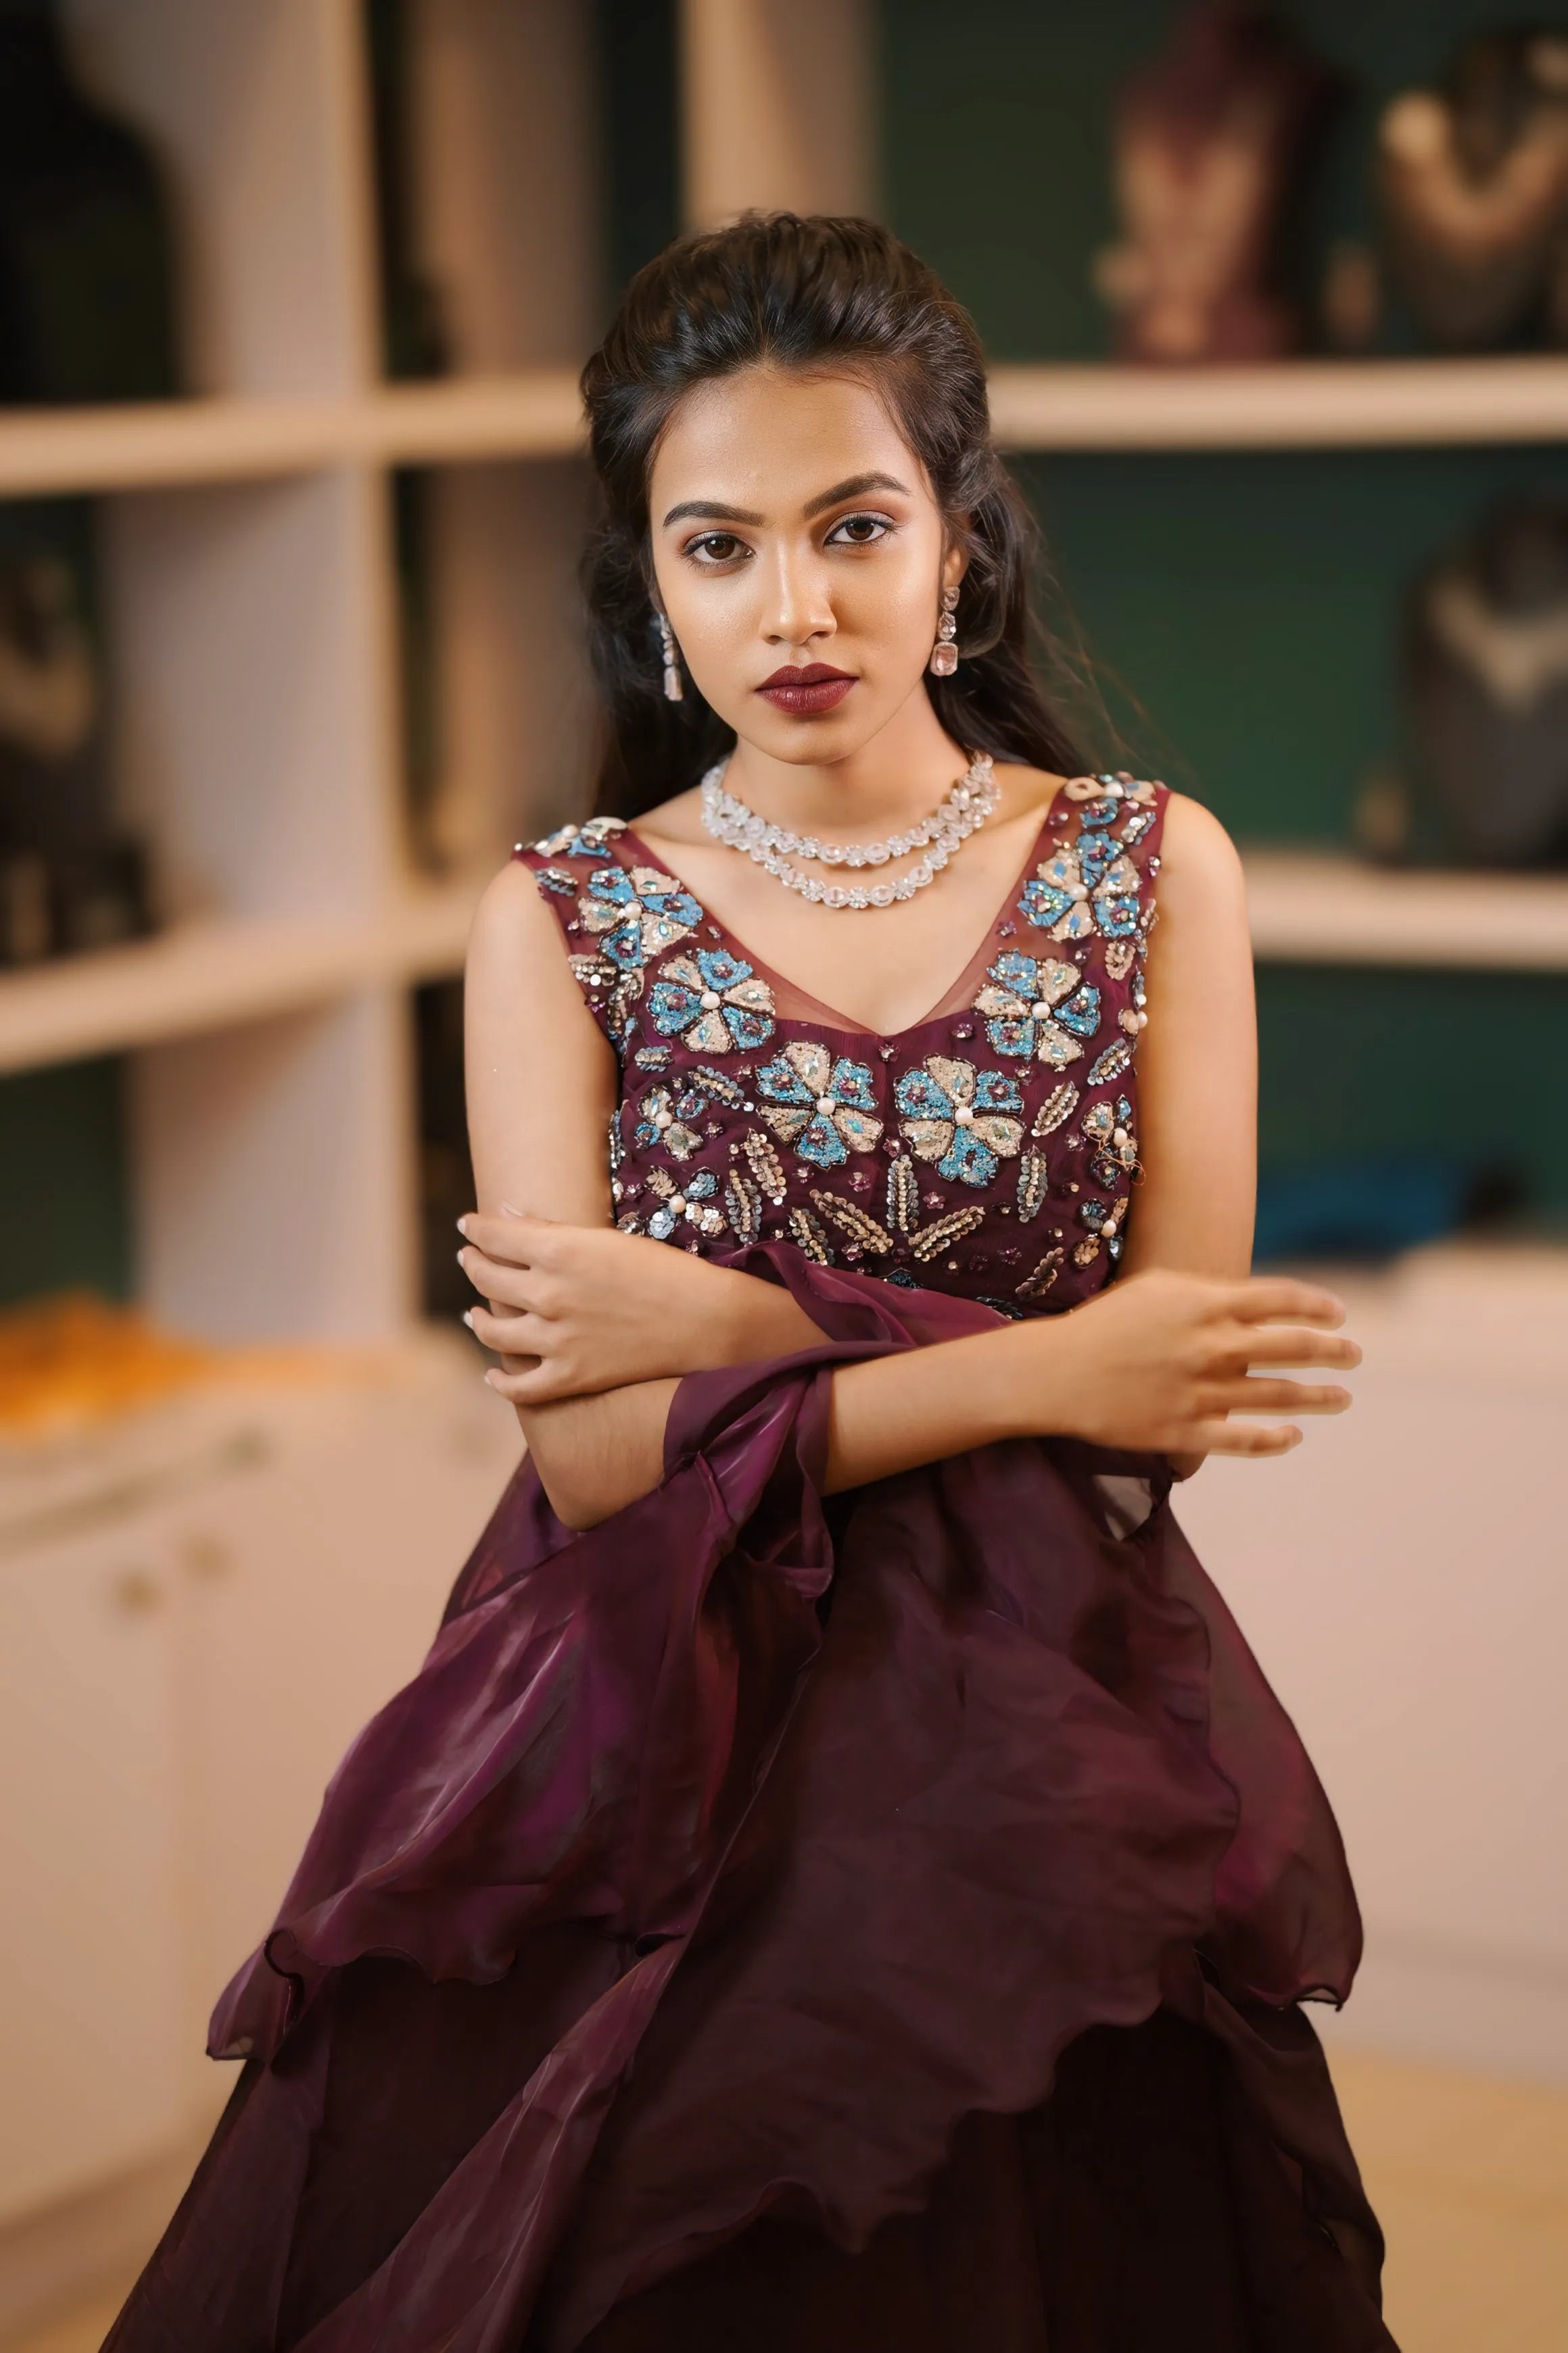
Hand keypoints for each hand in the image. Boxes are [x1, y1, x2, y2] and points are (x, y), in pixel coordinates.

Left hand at [455, 1211, 815, 1403]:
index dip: (475, 1228)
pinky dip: (500, 1383)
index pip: (495, 1235)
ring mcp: (558, 1339)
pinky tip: (492, 1375)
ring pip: (494, 1332)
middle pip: (488, 1278)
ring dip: (478, 1319)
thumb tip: (504, 1213)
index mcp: (559, 1251)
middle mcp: (550, 1294)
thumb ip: (551, 1227)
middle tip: (469, 1259)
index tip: (466, 1224)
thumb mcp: (607, 1238)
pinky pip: (520, 1387)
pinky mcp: (573, 1377)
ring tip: (475, 1313)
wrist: (706, 1320)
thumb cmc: (664, 1270)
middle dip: (473, 1264)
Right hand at [1039, 1269, 1358, 1459]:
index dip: (1318, 1306)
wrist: (1056, 1374)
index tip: (1338, 1314)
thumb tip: (1256, 1303)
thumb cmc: (1106, 1324)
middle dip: (1333, 1351)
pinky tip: (1292, 1436)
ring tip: (1341, 1398)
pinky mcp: (1186, 1432)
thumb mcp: (1157, 1289)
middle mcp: (1211, 1347)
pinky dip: (1276, 1440)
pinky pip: (1245, 1441)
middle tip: (1354, 1354)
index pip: (1282, 1300)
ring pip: (1280, 1397)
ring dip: (1319, 1397)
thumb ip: (1210, 1294)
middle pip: (1293, 1347)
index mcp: (1205, 1305)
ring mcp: (1201, 1393)